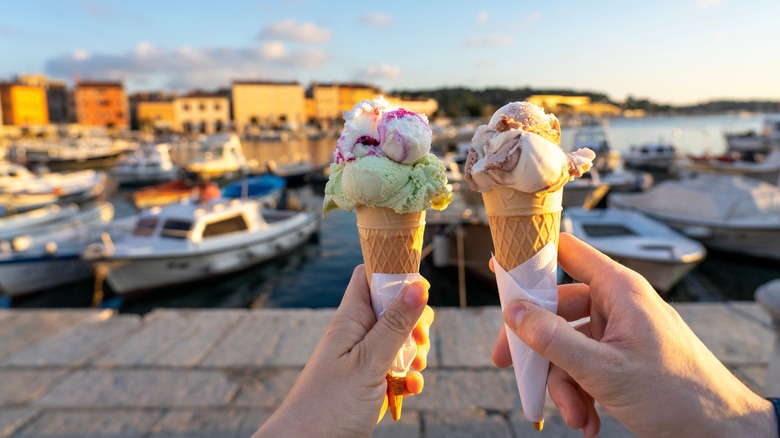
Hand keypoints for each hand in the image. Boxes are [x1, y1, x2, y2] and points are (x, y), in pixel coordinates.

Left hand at [254, 265, 432, 437]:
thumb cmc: (328, 405)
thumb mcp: (368, 362)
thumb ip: (394, 325)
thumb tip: (418, 286)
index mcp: (351, 318)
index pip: (371, 275)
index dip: (395, 273)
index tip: (419, 290)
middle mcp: (357, 333)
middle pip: (394, 307)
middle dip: (415, 321)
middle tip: (418, 340)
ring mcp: (364, 357)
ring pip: (400, 339)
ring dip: (415, 353)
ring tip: (412, 369)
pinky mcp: (370, 380)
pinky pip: (396, 368)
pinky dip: (407, 377)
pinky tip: (408, 389)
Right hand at [493, 233, 776, 437]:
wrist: (720, 432)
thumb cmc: (677, 394)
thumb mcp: (603, 369)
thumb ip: (553, 339)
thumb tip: (513, 312)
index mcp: (618, 289)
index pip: (566, 251)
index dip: (530, 255)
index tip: (499, 267)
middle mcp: (616, 304)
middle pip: (556, 308)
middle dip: (537, 346)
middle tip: (508, 363)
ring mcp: (618, 331)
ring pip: (568, 344)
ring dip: (563, 383)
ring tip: (575, 414)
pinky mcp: (620, 356)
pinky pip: (584, 364)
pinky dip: (580, 392)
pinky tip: (587, 420)